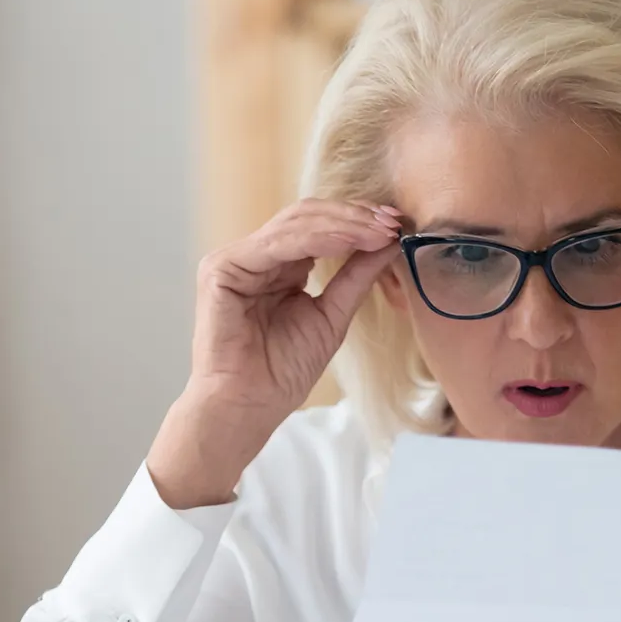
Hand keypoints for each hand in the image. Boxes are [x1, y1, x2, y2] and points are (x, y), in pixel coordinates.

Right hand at [148, 199, 403, 507]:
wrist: (249, 406)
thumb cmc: (283, 371)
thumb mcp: (332, 315)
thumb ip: (355, 276)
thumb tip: (389, 241)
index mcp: (278, 266)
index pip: (319, 227)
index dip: (359, 221)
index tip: (398, 224)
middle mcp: (254, 256)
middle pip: (307, 216)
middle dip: (354, 215)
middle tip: (393, 221)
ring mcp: (235, 259)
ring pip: (294, 223)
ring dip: (343, 224)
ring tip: (379, 231)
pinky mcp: (222, 269)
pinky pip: (277, 244)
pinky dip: (318, 238)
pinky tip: (349, 240)